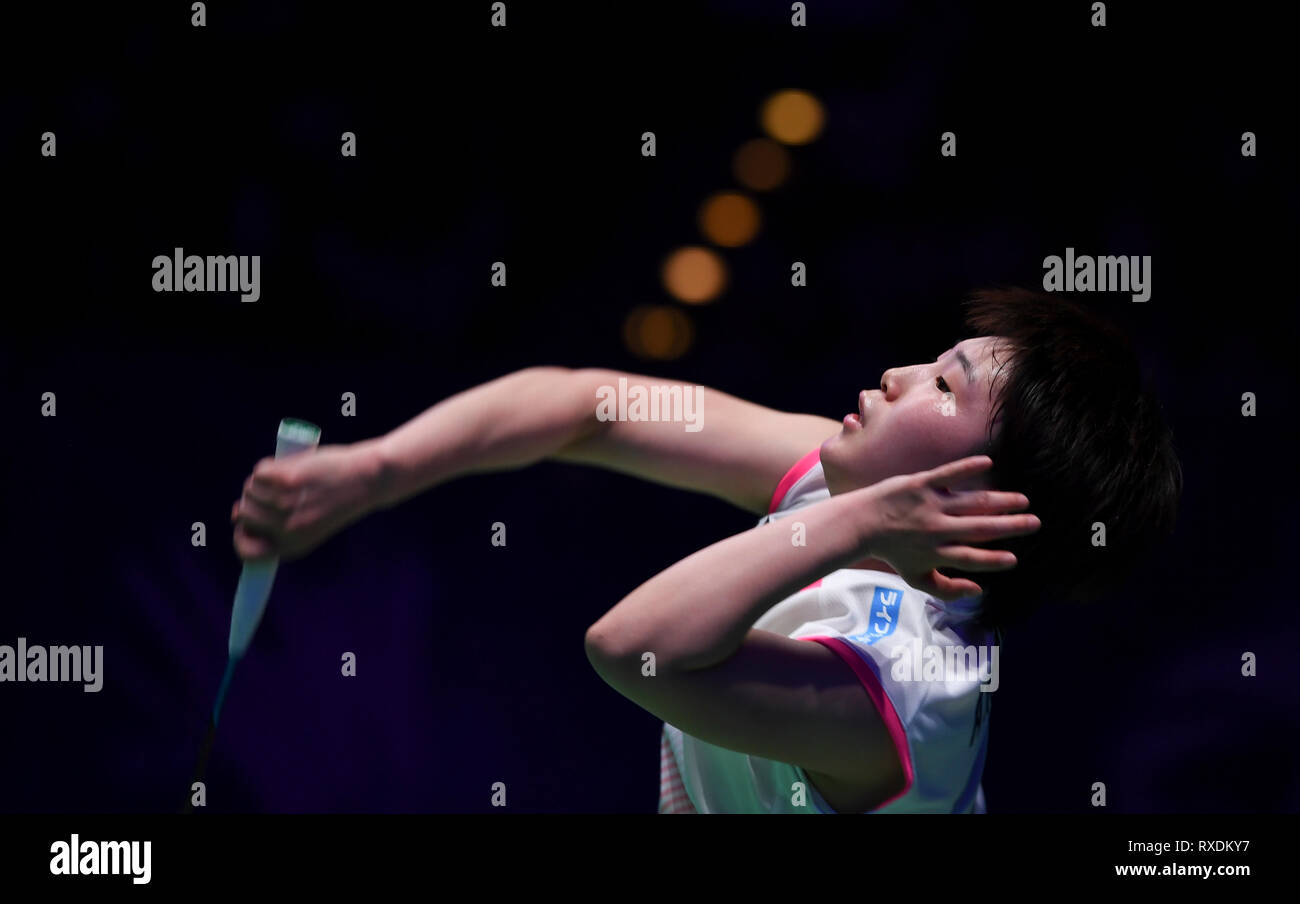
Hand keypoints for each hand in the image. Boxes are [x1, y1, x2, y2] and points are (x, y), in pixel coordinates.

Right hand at [231, 441, 385, 561]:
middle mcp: (287, 529)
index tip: (245, 524)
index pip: (247, 553)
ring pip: (249, 490)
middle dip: (251, 500)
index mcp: (293, 546)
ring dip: (261, 481)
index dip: (241, 536)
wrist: (370, 479)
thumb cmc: (339, 500)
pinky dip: (270, 466)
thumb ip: (275, 525)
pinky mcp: (287, 480)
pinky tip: (289, 466)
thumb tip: (235, 515)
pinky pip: (259, 472)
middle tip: (274, 490)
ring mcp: (286, 504)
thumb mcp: (309, 524)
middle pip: (243, 513)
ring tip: (287, 477)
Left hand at [857, 455, 1039, 600]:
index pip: (970, 558)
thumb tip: (979, 590)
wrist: (860, 523)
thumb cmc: (894, 552)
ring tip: (1023, 500)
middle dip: (1009, 527)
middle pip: (978, 529)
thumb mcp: (916, 578)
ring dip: (999, 501)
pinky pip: (947, 474)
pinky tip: (988, 463)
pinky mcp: (919, 484)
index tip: (1014, 558)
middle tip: (1034, 523)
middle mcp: (935, 530)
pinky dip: (967, 467)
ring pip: (970, 502)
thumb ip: (947, 589)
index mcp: (936, 553)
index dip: (993, 560)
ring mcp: (929, 505)